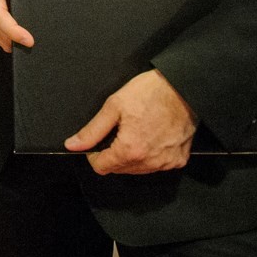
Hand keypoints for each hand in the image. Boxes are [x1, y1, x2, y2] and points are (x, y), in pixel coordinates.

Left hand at [66, 69, 196, 174]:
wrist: (183, 87)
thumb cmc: (150, 93)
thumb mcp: (114, 106)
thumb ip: (92, 131)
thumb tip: (73, 145)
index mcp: (130, 150)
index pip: (102, 167)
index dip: (94, 155)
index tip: (98, 142)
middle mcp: (149, 162)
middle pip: (120, 169)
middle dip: (113, 154)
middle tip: (119, 131)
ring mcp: (166, 163)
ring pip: (138, 169)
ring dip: (132, 156)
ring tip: (137, 131)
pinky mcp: (179, 160)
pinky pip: (157, 165)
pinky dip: (151, 155)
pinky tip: (152, 137)